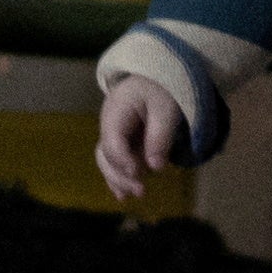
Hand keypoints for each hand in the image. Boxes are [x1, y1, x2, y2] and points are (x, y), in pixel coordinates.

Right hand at [94, 75, 185, 202]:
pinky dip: (118, 178)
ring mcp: (112, 134)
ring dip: (118, 180)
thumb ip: (160, 136)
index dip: (123, 159)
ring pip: (106, 161)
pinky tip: (123, 195)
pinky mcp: (121, 142)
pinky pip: (114, 162)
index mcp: (116, 110)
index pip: (112, 140)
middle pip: (105, 154)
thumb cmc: (161, 88)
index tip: (138, 173)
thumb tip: (155, 167)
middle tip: (141, 190)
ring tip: (133, 196)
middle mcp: (108, 124)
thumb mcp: (166, 108)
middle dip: (120, 175)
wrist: (156, 77)